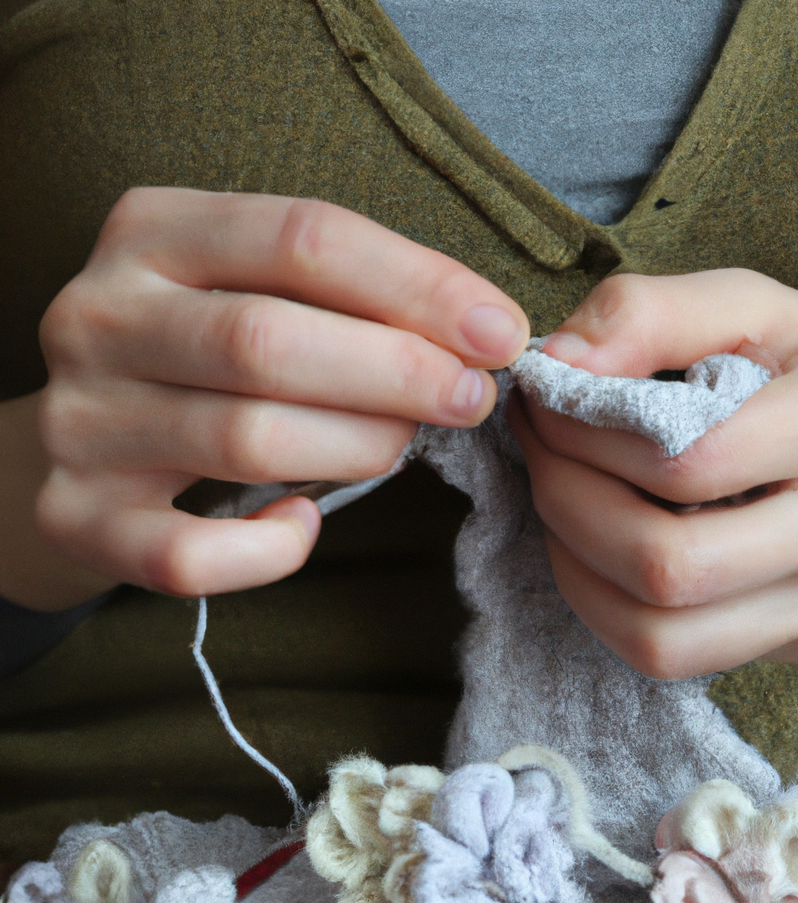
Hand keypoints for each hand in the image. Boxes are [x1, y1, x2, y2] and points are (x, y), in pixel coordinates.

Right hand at [10, 188, 527, 608]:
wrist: (82, 435)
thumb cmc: (206, 356)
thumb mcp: (259, 289)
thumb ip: (350, 298)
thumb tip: (483, 335)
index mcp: (154, 233)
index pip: (304, 237)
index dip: (419, 286)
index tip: (500, 331)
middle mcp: (99, 316)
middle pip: (268, 340)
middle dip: (399, 372)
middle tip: (470, 398)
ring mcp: (80, 420)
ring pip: (244, 439)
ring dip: (356, 449)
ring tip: (402, 445)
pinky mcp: (77, 516)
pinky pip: (189, 554)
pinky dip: (268, 550)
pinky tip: (304, 524)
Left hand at [509, 269, 797, 677]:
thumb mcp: (758, 305)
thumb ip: (652, 313)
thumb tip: (557, 362)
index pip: (684, 461)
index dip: (583, 436)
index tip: (545, 401)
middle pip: (666, 566)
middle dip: (564, 505)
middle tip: (538, 451)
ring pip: (659, 639)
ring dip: (573, 569)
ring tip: (558, 501)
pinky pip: (675, 657)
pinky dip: (606, 605)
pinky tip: (597, 548)